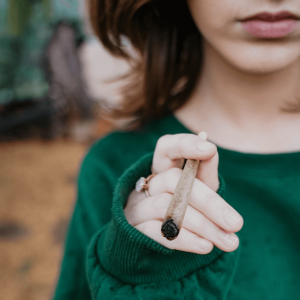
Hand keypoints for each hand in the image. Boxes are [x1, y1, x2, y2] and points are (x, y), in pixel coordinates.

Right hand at [124, 132, 243, 253]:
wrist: (161, 236)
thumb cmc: (185, 206)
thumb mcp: (198, 187)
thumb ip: (204, 171)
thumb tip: (211, 150)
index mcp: (163, 168)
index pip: (166, 147)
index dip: (185, 144)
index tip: (210, 149)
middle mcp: (147, 183)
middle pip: (172, 180)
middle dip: (208, 202)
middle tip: (236, 223)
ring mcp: (137, 205)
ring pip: (166, 207)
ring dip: (202, 225)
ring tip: (229, 241)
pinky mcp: (134, 229)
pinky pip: (155, 231)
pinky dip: (184, 239)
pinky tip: (206, 246)